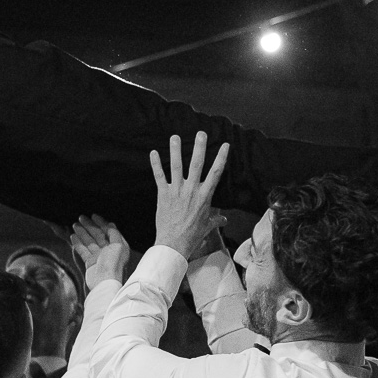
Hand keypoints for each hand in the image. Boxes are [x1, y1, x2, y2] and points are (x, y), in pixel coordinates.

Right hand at [71, 215, 129, 286]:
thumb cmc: (114, 264)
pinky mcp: (90, 263)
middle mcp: (109, 250)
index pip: (109, 231)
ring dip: (82, 233)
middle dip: (90, 226)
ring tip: (74, 225)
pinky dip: (78, 243)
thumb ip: (114, 233)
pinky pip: (83, 250)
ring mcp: (99, 257)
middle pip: (98, 235)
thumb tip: (110, 224)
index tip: (93, 215)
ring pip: (89, 241)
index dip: (101, 222)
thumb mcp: (119, 245)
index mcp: (118, 245)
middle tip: (80, 217)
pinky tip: (73, 236)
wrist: (105, 282)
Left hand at [150, 133, 229, 257]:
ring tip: (175, 137)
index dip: (221, 158)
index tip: (225, 145)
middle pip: (196, 164)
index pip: (216, 173)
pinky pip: (159, 176)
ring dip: (175, 150)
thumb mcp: (207, 227)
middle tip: (201, 133)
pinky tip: (152, 152)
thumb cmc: (192, 236)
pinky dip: (155, 164)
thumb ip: (215, 220)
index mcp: (205, 196)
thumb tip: (224, 220)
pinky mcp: (163, 195)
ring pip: (176, 166)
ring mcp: (177, 191)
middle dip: (199, 147)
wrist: (174, 244)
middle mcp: (192, 190)